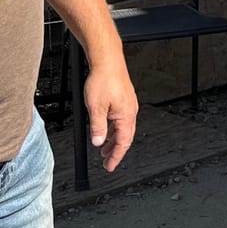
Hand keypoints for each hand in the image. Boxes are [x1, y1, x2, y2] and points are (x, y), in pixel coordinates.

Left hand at [84, 57, 139, 171]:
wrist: (107, 61)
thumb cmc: (103, 79)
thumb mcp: (95, 107)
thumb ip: (97, 127)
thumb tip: (98, 142)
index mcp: (126, 115)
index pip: (123, 143)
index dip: (116, 156)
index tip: (110, 166)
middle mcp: (130, 111)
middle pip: (125, 138)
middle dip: (116, 151)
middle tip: (107, 161)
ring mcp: (128, 105)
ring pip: (123, 129)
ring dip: (113, 140)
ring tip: (104, 148)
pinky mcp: (124, 99)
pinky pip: (121, 120)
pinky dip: (113, 129)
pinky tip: (105, 129)